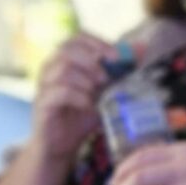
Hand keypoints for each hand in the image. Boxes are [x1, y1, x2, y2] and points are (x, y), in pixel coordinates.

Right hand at [31, 33, 117, 163]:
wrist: (62, 146)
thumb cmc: (82, 116)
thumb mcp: (105, 92)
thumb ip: (121, 71)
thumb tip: (143, 48)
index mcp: (64, 60)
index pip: (77, 38)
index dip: (97, 43)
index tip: (116, 56)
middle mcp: (50, 69)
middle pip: (67, 49)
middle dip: (91, 59)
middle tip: (106, 76)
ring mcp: (43, 86)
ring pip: (62, 70)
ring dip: (85, 79)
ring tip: (98, 91)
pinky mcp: (42, 105)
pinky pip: (58, 92)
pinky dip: (78, 96)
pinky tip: (89, 105)